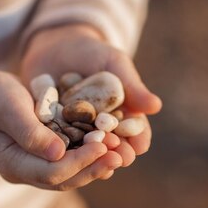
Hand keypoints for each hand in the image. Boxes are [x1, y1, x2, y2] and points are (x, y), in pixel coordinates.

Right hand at [0, 64, 122, 189]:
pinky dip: (88, 157)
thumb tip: (59, 154)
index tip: (103, 145)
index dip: (80, 162)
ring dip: (94, 165)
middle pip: (64, 179)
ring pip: (69, 175)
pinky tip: (107, 147)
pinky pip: (68, 163)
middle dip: (93, 168)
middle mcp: (24, 172)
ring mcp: (32, 167)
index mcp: (13, 164)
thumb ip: (31, 131)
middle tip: (120, 155)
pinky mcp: (42, 156)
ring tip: (119, 153)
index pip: (53, 172)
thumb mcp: (9, 107)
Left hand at [21, 24, 161, 168]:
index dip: (137, 139)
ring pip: (86, 149)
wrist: (56, 46)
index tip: (139, 146)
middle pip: (112, 145)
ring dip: (91, 156)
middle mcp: (101, 129)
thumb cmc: (93, 53)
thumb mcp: (114, 64)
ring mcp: (76, 132)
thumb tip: (156, 106)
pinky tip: (63, 154)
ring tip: (94, 160)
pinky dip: (62, 148)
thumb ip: (132, 86)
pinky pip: (58, 142)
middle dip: (116, 152)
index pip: (134, 131)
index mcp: (123, 115)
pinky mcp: (52, 130)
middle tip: (119, 159)